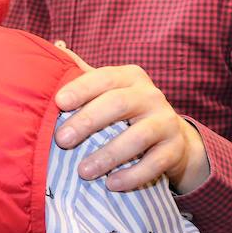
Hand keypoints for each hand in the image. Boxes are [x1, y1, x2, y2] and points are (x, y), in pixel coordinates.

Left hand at [54, 50, 209, 192]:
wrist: (171, 137)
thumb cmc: (126, 111)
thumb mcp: (109, 90)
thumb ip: (84, 75)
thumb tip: (57, 47)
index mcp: (130, 77)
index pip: (104, 78)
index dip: (81, 88)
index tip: (58, 102)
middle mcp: (150, 95)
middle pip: (118, 104)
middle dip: (88, 121)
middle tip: (61, 140)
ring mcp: (166, 121)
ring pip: (138, 136)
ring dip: (108, 155)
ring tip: (83, 171)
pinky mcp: (175, 149)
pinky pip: (155, 163)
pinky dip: (132, 175)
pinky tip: (111, 185)